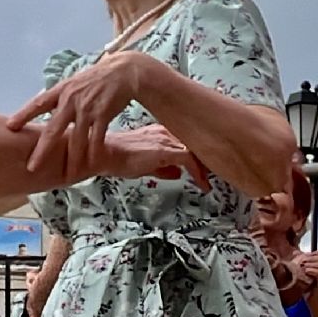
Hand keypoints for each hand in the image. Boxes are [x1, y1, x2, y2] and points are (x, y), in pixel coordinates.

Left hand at [6, 51, 154, 172]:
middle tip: (32, 167)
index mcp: (61, 91)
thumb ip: (59, 99)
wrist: (123, 71)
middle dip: (42, 150)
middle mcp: (71, 100)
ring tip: (66, 177)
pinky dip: (94, 153)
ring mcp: (87, 108)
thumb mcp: (73, 84)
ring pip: (76, 140)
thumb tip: (42, 110)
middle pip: (53, 129)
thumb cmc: (95, 80)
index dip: (23, 115)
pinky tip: (91, 165)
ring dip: (72, 160)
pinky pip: (97, 139)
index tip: (10, 127)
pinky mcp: (104, 114)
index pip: (38, 104)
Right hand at [91, 124, 210, 189]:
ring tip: (207, 183)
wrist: (105, 155)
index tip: (205, 168)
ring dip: (205, 169)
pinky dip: (198, 173)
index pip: (187, 140)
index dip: (198, 155)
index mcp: (160, 132)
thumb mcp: (146, 165)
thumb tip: (177, 174)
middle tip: (212, 176)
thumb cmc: (118, 159)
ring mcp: (166, 140)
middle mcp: (166, 133)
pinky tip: (201, 184)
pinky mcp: (164, 150)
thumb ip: (163, 168)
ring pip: (195, 151)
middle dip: (205, 162)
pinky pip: (189, 159)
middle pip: (195, 144)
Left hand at [299, 250, 317, 302]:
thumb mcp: (306, 273)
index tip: (309, 253)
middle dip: (314, 256)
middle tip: (304, 259)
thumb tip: (295, 252)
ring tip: (303, 266)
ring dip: (311, 263)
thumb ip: (303, 262)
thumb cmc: (309, 288)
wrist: (313, 303)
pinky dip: (312, 271)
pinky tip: (305, 272)